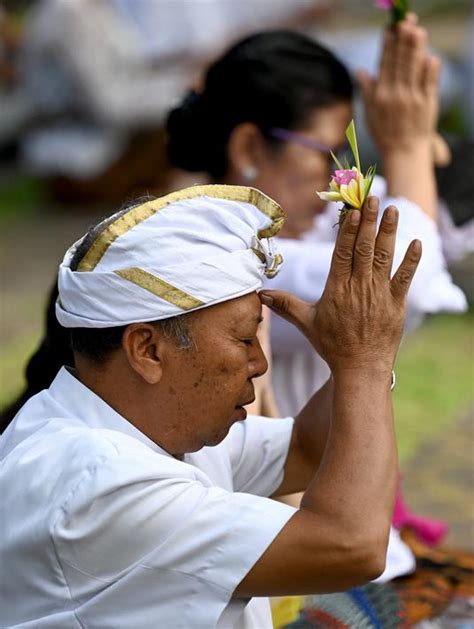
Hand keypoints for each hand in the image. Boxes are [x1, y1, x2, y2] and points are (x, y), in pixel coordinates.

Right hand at [260, 197, 420, 372]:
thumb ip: (285, 305)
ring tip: (393, 209)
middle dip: (369, 222)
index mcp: (337, 289)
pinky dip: (411, 261)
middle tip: (373, 198)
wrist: (360, 369)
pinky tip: (417, 242)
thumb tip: (260, 294)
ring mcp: (379, 295)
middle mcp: (359, 288)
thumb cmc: (332, 345)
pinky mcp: (397, 304)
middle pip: (364, 249)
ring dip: (389, 233)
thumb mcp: (306, 323)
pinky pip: (405, 279)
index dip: (348, 231)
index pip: (342, 253)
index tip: (352, 210)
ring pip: (384, 258)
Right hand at [358, 14, 439, 154]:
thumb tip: (359, 71)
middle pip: (399, 62)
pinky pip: (429, 84)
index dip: (387, 45)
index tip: (390, 29)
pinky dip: (430, 71)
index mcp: (380, 95)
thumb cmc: (385, 133)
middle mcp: (395, 95)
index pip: (383, 64)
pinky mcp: (427, 104)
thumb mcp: (370, 113)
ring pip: (414, 69)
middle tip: (406, 21)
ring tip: (417, 31)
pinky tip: (430, 57)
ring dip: (416, 49)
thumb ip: (366, 90)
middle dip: (402, 40)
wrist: (403, 153)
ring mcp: (412, 99)